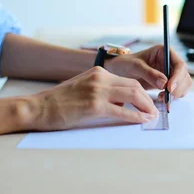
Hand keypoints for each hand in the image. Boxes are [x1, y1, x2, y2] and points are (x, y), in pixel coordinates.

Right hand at [31, 67, 158, 130]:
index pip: (128, 80)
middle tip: (155, 110)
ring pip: (132, 95)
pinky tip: (142, 120)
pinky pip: (122, 111)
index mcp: (98, 72)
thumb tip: (121, 103)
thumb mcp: (84, 89)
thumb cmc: (59, 102)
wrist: (38, 107)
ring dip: (146, 106)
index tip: (149, 101)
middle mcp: (100, 78)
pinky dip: (135, 116)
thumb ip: (103, 92)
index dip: (142, 92)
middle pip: (134, 86)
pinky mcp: (94, 106)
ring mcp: (97, 91)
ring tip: (152, 116)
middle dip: (148, 99)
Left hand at [106, 45, 191, 98]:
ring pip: (183, 85)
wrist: (118, 71)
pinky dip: (173, 97)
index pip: (180, 65)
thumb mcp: (135, 66)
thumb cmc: (125, 64)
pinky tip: (161, 98)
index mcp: (165, 52)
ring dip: (176, 94)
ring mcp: (170, 73)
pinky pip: (177, 91)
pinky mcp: (168, 83)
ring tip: (162, 97)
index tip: (169, 88)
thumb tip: (164, 83)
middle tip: (166, 96)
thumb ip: (149, 73)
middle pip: (184, 76)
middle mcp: (170, 62)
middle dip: (178, 88)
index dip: (178, 77)